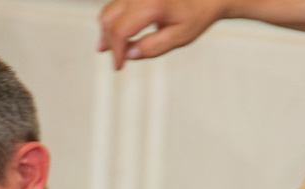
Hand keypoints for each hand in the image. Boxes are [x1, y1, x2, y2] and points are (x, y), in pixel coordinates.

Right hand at [96, 0, 220, 64]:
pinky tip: (123, 35)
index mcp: (151, 4)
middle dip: (108, 41)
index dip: (116, 52)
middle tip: (116, 59)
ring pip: (109, 11)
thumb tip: (129, 54)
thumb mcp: (179, 38)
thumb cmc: (196, 15)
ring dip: (109, 31)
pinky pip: (116, 6)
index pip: (120, 30)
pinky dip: (115, 21)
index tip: (118, 66)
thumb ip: (153, 47)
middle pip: (108, 18)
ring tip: (117, 48)